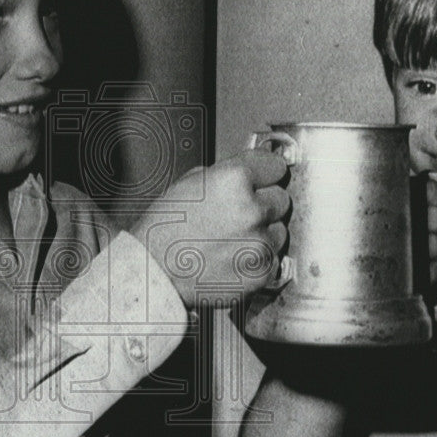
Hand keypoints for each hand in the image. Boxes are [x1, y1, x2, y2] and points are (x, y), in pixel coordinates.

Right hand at [131, 150, 290, 306]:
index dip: (265, 173)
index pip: (276, 166)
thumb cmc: (165, 230)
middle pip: (281, 198)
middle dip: (263, 204)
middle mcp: (251, 209)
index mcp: (234, 180)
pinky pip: (275, 258)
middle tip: (237, 214)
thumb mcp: (190, 182)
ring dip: (263, 233)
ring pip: (280, 230)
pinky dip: (259, 259)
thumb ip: (228, 174)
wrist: (154, 271)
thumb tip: (251, 173)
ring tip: (232, 239)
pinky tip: (234, 257)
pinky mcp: (263, 271)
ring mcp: (260, 243)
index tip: (262, 179)